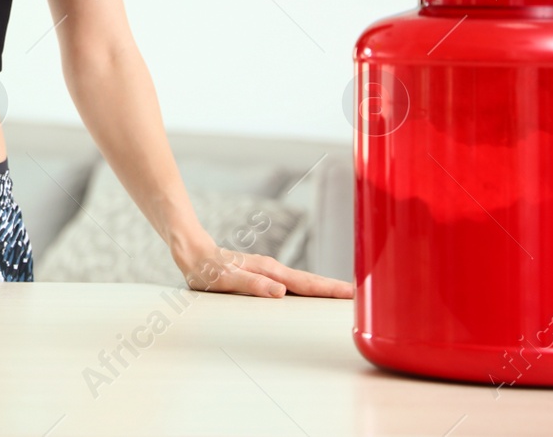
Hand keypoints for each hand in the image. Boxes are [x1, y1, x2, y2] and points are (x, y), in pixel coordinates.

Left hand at [173, 233, 353, 298]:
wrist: (192, 252)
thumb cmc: (206, 268)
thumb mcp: (225, 280)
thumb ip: (251, 285)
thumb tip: (279, 292)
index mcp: (268, 271)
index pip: (305, 284)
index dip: (329, 290)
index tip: (352, 294)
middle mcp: (272, 270)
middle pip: (309, 282)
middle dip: (334, 290)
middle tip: (359, 298)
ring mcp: (269, 272)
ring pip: (302, 282)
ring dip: (322, 290)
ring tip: (343, 299)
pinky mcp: (263, 275)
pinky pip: (291, 284)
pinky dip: (306, 289)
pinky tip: (310, 296)